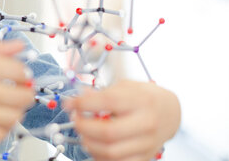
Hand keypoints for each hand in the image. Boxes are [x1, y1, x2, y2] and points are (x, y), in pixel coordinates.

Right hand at [0, 41, 35, 142]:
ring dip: (16, 112)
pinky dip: (2, 128)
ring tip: (8, 106)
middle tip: (20, 92)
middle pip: (21, 97)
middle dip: (26, 94)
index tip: (21, 76)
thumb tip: (19, 46)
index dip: (24, 74)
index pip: (18, 71)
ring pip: (12, 118)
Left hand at [64, 80, 180, 160]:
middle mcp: (146, 123)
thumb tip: (78, 97)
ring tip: (83, 133)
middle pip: (107, 132)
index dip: (82, 103)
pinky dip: (100, 156)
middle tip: (75, 120)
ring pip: (111, 152)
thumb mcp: (125, 86)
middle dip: (83, 127)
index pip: (106, 102)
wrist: (171, 112)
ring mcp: (147, 143)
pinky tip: (95, 145)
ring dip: (89, 143)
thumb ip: (101, 93)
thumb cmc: (144, 97)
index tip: (69, 103)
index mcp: (141, 101)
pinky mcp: (145, 157)